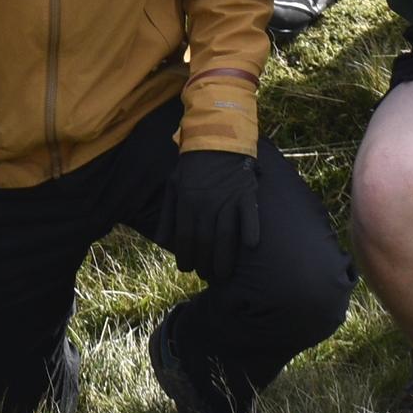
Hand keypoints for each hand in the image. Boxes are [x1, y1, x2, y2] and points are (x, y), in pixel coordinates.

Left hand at [165, 149, 262, 278]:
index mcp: (186, 201)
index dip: (185, 257)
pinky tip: (250, 247)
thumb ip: (167, 214)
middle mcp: (206, 203)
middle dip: (204, 264)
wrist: (216, 138)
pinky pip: (250, 217)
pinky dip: (250, 232)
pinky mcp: (245, 194)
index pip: (185, 238)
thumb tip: (162, 242)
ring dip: (224, 259)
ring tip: (223, 274)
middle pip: (204, 242)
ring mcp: (227, 199)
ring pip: (225, 236)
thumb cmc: (192, 165)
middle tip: (206, 275)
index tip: (187, 268)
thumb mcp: (173, 185)